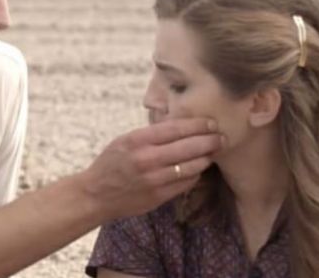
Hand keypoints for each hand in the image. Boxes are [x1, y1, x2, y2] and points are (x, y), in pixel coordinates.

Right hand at [78, 117, 221, 219]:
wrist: (96, 195)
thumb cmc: (111, 163)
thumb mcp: (125, 140)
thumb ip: (151, 134)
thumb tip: (182, 125)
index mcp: (138, 140)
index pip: (176, 128)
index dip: (198, 124)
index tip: (211, 122)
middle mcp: (147, 159)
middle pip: (189, 147)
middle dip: (210, 140)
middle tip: (222, 137)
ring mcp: (154, 180)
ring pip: (192, 166)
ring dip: (206, 158)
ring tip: (213, 152)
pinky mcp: (159, 196)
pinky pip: (186, 183)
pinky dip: (195, 174)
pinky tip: (198, 168)